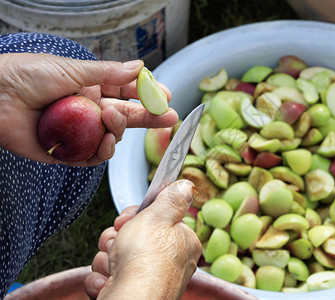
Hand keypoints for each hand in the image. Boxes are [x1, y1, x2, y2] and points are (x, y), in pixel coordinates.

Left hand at [0, 53, 177, 165]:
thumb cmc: (27, 75)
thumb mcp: (72, 69)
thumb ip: (109, 73)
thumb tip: (140, 66)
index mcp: (91, 88)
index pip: (126, 92)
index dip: (147, 95)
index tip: (166, 96)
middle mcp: (89, 111)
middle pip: (126, 117)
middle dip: (149, 117)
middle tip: (169, 118)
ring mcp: (80, 132)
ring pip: (113, 137)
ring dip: (119, 129)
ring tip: (112, 117)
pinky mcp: (68, 153)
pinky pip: (94, 157)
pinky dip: (103, 151)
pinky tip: (105, 141)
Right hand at [84, 180, 201, 298]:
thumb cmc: (145, 261)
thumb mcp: (159, 217)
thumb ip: (171, 199)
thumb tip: (185, 186)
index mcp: (180, 242)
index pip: (154, 219)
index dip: (135, 216)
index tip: (126, 219)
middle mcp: (167, 262)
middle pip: (132, 237)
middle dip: (116, 238)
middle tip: (118, 242)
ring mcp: (147, 279)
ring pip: (116, 256)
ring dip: (107, 258)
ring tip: (113, 265)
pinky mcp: (129, 293)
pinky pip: (108, 277)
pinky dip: (103, 279)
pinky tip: (109, 282)